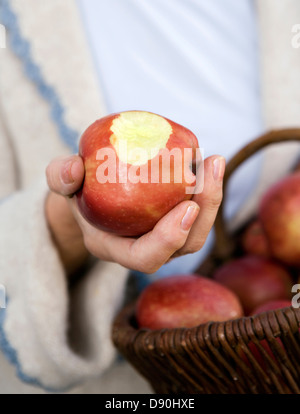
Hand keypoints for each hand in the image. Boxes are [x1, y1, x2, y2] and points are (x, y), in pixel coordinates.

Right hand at [46, 154, 224, 273]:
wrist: (91, 189)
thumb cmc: (76, 187)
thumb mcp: (60, 179)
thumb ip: (59, 175)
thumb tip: (72, 169)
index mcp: (116, 247)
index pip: (145, 257)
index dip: (169, 239)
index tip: (187, 207)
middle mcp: (145, 248)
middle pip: (184, 246)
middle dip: (204, 213)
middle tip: (210, 172)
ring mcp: (164, 236)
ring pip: (198, 230)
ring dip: (211, 199)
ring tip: (214, 162)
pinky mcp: (175, 219)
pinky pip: (197, 211)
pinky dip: (206, 188)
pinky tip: (208, 161)